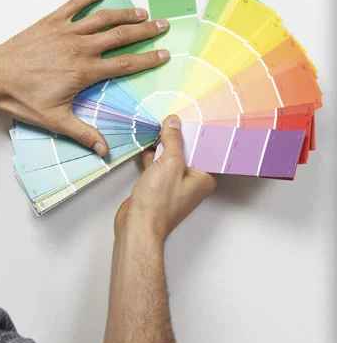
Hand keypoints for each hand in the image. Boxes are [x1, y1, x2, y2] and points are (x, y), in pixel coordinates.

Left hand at [0, 0, 169, 155]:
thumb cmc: (22, 98)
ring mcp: (65, 31)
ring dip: (124, 13)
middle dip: (144, 30)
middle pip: (120, 36)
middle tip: (163, 25)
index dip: (147, 59)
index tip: (164, 54)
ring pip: (102, 18)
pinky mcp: (50, 22)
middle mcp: (80, 48)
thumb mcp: (55, 120)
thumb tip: (105, 150)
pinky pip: (74, 4)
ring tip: (141, 11)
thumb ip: (83, 133)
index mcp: (84, 71)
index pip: (125, 64)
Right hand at [114, 115, 216, 242]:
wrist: (137, 225)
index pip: (205, 148)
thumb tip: (173, 122)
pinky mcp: (158, 187)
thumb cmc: (158, 202)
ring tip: (157, 129)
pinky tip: (146, 147)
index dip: (196, 132)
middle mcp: (192, 181)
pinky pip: (158, 166)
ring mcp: (174, 184)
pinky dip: (152, 157)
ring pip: (171, 158)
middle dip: (178, 137)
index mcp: (203, 177)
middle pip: (187, 152)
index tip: (189, 117)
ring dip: (163, 146)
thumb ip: (172, 140)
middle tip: (171, 119)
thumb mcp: (169, 163)